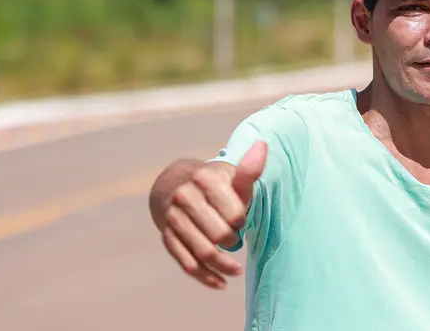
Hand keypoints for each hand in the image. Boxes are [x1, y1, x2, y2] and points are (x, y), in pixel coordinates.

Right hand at [160, 141, 267, 288]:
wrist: (175, 185)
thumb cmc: (213, 185)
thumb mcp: (231, 177)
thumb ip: (249, 170)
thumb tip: (263, 145)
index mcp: (204, 178)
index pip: (234, 212)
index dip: (242, 220)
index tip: (242, 219)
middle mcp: (184, 196)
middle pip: (218, 234)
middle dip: (232, 240)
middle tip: (235, 238)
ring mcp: (173, 218)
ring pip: (202, 252)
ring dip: (223, 265)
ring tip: (236, 269)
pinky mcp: (167, 237)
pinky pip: (187, 264)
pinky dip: (206, 277)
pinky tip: (221, 283)